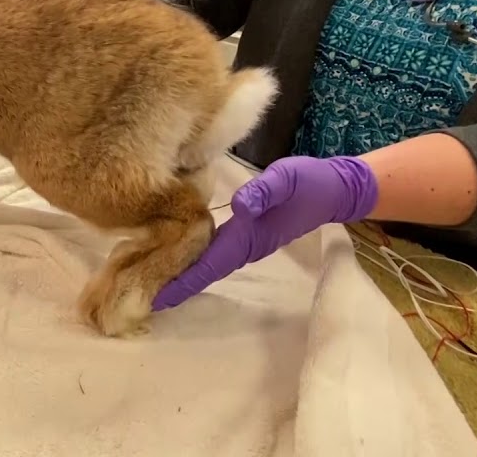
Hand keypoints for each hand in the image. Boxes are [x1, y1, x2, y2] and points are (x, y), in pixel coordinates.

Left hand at [152, 155, 378, 309]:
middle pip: (204, 272)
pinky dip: (195, 260)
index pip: (208, 265)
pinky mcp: (249, 234)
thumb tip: (239, 205)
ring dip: (183, 276)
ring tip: (151, 282)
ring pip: (209, 265)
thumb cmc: (309, 182)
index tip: (156, 297)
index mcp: (248, 236)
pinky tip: (179, 257)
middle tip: (142, 297)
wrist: (335, 188)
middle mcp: (245, 246)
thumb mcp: (287, 178)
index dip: (182, 281)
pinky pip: (216, 254)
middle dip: (175, 286)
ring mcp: (248, 243)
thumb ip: (264, 191)